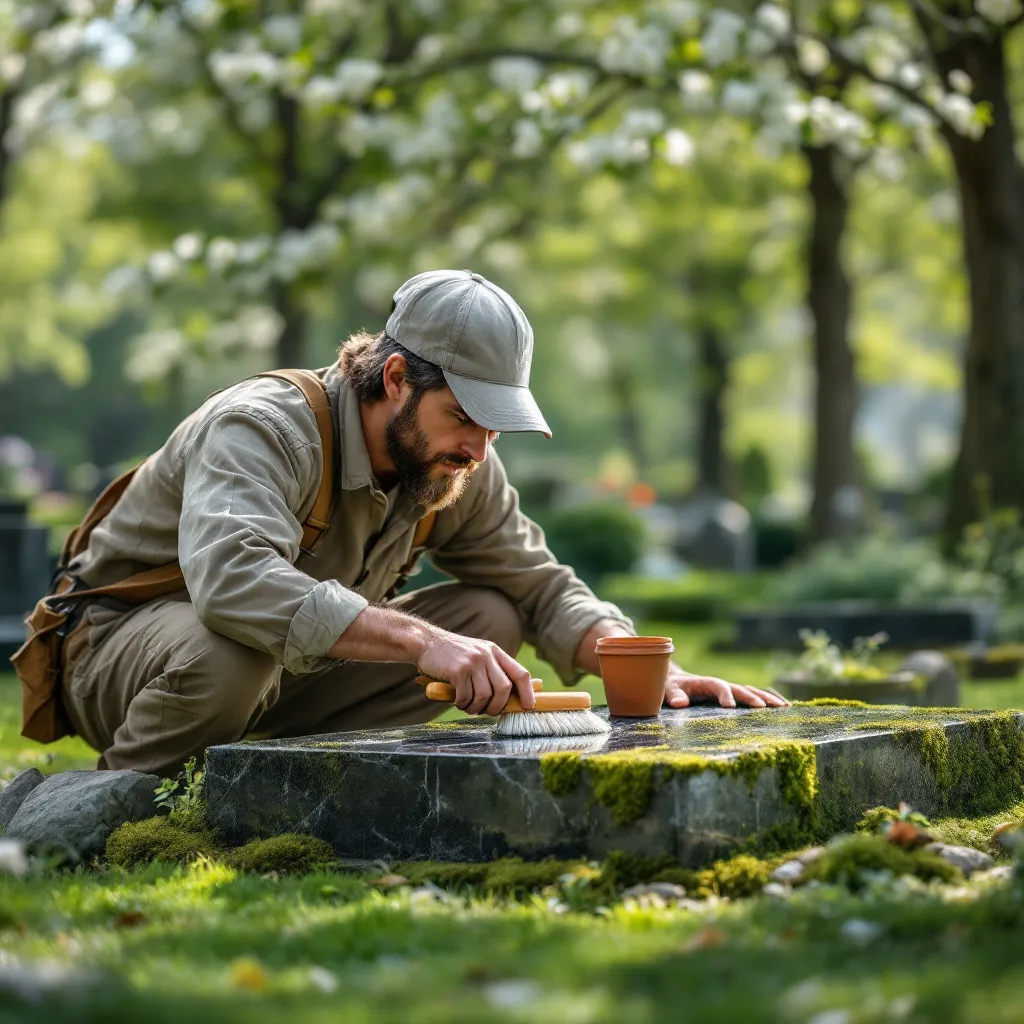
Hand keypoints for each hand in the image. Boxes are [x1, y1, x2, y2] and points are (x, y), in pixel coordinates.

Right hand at [416, 627, 535, 715]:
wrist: (426, 642)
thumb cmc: (452, 655)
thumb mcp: (478, 655)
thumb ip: (493, 670)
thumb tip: (513, 695)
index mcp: (495, 652)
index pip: (520, 674)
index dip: (528, 693)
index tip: (528, 707)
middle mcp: (486, 655)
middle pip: (504, 689)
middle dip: (497, 707)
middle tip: (487, 712)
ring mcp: (472, 662)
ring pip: (485, 696)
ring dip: (476, 708)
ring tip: (467, 706)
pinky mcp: (457, 670)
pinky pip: (466, 697)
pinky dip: (462, 704)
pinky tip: (457, 700)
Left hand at [663, 663, 788, 709]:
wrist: (676, 681)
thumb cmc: (670, 687)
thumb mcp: (667, 689)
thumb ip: (673, 695)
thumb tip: (679, 703)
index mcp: (706, 682)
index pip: (718, 685)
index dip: (724, 694)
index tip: (729, 707)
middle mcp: (722, 684)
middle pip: (740, 688)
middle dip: (752, 697)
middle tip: (764, 707)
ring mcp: (731, 690)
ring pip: (752, 691)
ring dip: (767, 698)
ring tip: (784, 708)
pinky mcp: (735, 696)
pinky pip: (755, 697)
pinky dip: (770, 699)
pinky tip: (786, 707)